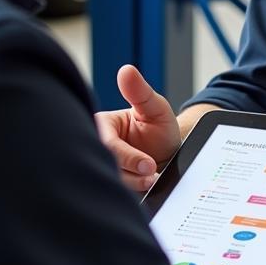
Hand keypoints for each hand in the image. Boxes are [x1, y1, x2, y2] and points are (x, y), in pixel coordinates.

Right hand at [94, 65, 180, 190]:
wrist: (169, 155)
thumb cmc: (159, 128)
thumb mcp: (155, 107)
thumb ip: (140, 91)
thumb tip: (126, 70)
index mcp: (100, 125)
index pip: (106, 144)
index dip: (127, 156)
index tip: (149, 164)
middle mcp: (97, 146)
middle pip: (105, 165)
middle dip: (132, 174)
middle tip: (153, 174)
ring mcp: (101, 166)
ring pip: (111, 182)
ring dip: (135, 185)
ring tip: (153, 178)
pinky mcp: (109, 184)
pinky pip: (115, 194)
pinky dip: (134, 193)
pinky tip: (146, 187)